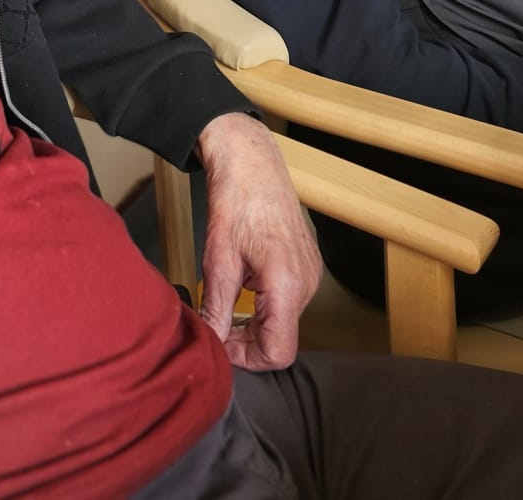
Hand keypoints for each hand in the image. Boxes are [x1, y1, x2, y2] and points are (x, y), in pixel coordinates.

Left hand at [192, 112, 322, 370]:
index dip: (247, 358)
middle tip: (216, 326)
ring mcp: (311, 274)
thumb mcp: (218, 261)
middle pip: (282, 339)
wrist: (252, 163)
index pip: (279, 353)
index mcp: (288, 285)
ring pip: (284, 321)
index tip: (221, 344)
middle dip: (247, 341)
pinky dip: (265, 305)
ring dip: (255, 323)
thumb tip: (211, 343)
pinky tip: (243, 285)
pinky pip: (288, 301)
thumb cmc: (237, 203)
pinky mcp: (308, 265)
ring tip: (226, 302)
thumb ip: (216, 310)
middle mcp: (307, 284)